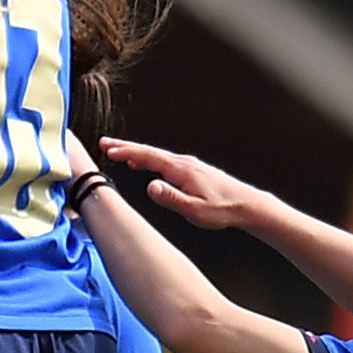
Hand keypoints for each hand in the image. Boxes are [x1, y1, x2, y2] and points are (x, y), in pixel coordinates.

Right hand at [98, 137, 258, 233]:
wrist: (246, 205)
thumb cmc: (223, 209)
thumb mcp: (194, 210)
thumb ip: (170, 198)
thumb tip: (150, 186)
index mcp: (182, 170)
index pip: (149, 157)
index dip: (127, 152)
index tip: (109, 149)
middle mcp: (184, 163)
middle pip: (150, 151)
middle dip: (126, 147)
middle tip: (105, 143)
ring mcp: (189, 165)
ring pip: (156, 155)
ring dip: (136, 153)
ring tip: (118, 152)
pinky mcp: (192, 171)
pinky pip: (164, 161)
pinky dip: (149, 159)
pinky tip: (143, 165)